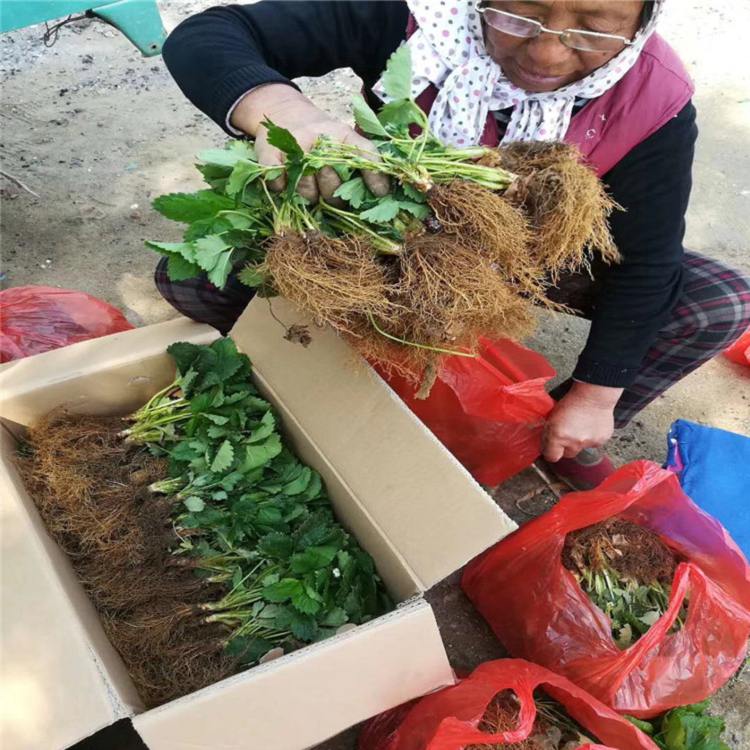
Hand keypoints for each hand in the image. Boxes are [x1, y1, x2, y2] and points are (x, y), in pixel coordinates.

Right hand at [230, 83, 389, 202]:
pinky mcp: (270, 155)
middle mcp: (319, 138)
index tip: (380, 194)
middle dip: (334, 197)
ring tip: (309, 186)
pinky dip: (283, 188)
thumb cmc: (319, 133)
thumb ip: (358, 159)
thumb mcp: (341, 136)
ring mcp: (294, 147)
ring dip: (309, 196)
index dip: (375, 176)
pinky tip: (286, 180)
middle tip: (331, 194)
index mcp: (341, 134)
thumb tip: (380, 194)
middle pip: (333, 185)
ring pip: (307, 192)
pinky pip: (280, 186)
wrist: (282, 110)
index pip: (364, 153)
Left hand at [542, 382, 622, 462]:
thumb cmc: (572, 401)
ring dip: (579, 441)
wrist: (594, 395)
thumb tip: (545, 443)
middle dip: (565, 446)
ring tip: (580, 426)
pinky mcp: (600, 441)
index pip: (551, 457)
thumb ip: (549, 433)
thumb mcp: (552, 416)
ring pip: (580, 448)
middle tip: (567, 433)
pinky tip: (590, 425)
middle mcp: (573, 442)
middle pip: (567, 454)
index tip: (551, 448)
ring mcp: (587, 443)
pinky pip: (593, 444)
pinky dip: (591, 437)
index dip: (551, 452)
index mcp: (557, 436)